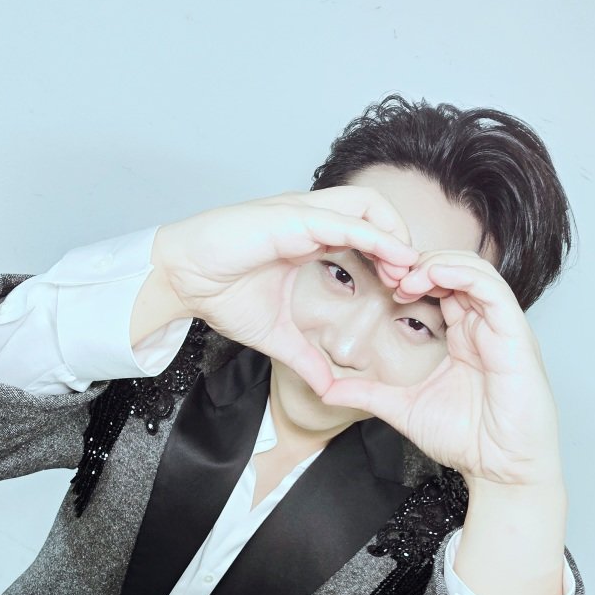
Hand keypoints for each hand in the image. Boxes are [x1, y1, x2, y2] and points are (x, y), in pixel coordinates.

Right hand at [148, 187, 419, 394]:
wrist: (182, 279)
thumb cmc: (219, 293)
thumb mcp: (276, 336)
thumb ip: (306, 359)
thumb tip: (328, 390)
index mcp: (310, 238)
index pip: (366, 234)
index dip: (390, 258)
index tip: (402, 292)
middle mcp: (312, 219)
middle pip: (376, 210)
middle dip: (402, 240)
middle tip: (412, 280)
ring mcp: (303, 213)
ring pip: (368, 204)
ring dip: (395, 232)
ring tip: (407, 268)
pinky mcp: (293, 216)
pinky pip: (345, 220)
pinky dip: (376, 236)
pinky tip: (394, 257)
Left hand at [321, 250, 564, 486]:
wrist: (501, 469)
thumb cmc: (466, 440)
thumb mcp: (403, 408)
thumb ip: (368, 394)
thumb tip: (326, 390)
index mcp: (463, 336)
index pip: (438, 286)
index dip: (409, 276)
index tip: (379, 283)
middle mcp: (483, 326)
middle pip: (454, 269)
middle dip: (418, 263)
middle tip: (386, 273)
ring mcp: (501, 327)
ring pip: (473, 270)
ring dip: (437, 263)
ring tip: (405, 275)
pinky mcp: (515, 333)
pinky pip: (492, 289)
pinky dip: (461, 274)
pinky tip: (431, 276)